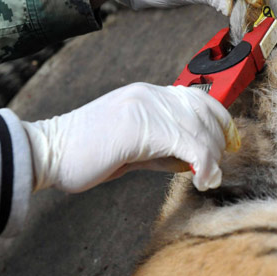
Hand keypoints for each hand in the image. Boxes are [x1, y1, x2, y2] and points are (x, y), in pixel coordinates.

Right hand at [22, 84, 239, 192]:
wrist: (47, 152)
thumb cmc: (88, 153)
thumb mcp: (134, 147)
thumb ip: (163, 149)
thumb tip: (194, 160)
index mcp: (149, 95)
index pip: (198, 98)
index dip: (220, 120)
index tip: (229, 143)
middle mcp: (151, 94)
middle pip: (204, 112)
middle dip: (218, 143)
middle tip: (215, 169)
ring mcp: (146, 106)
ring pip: (199, 128)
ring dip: (211, 156)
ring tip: (208, 177)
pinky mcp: (141, 126)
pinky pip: (187, 143)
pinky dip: (203, 164)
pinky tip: (202, 180)